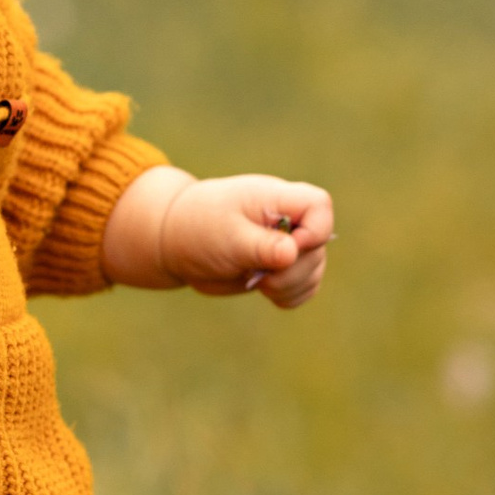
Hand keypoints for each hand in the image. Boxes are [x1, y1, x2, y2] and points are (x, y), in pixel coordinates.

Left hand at [102, 168, 334, 306]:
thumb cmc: (198, 228)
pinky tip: (267, 292)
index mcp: (275, 198)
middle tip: (261, 275)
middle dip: (294, 270)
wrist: (175, 242)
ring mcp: (287, 244)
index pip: (318, 205)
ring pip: (314, 270)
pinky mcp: (280, 268)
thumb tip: (291, 253)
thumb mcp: (227, 236)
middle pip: (319, 247)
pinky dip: (291, 295)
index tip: (288, 249)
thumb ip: (260, 245)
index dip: (315, 231)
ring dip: (291, 286)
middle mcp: (287, 219)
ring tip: (259, 282)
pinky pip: (304, 287)